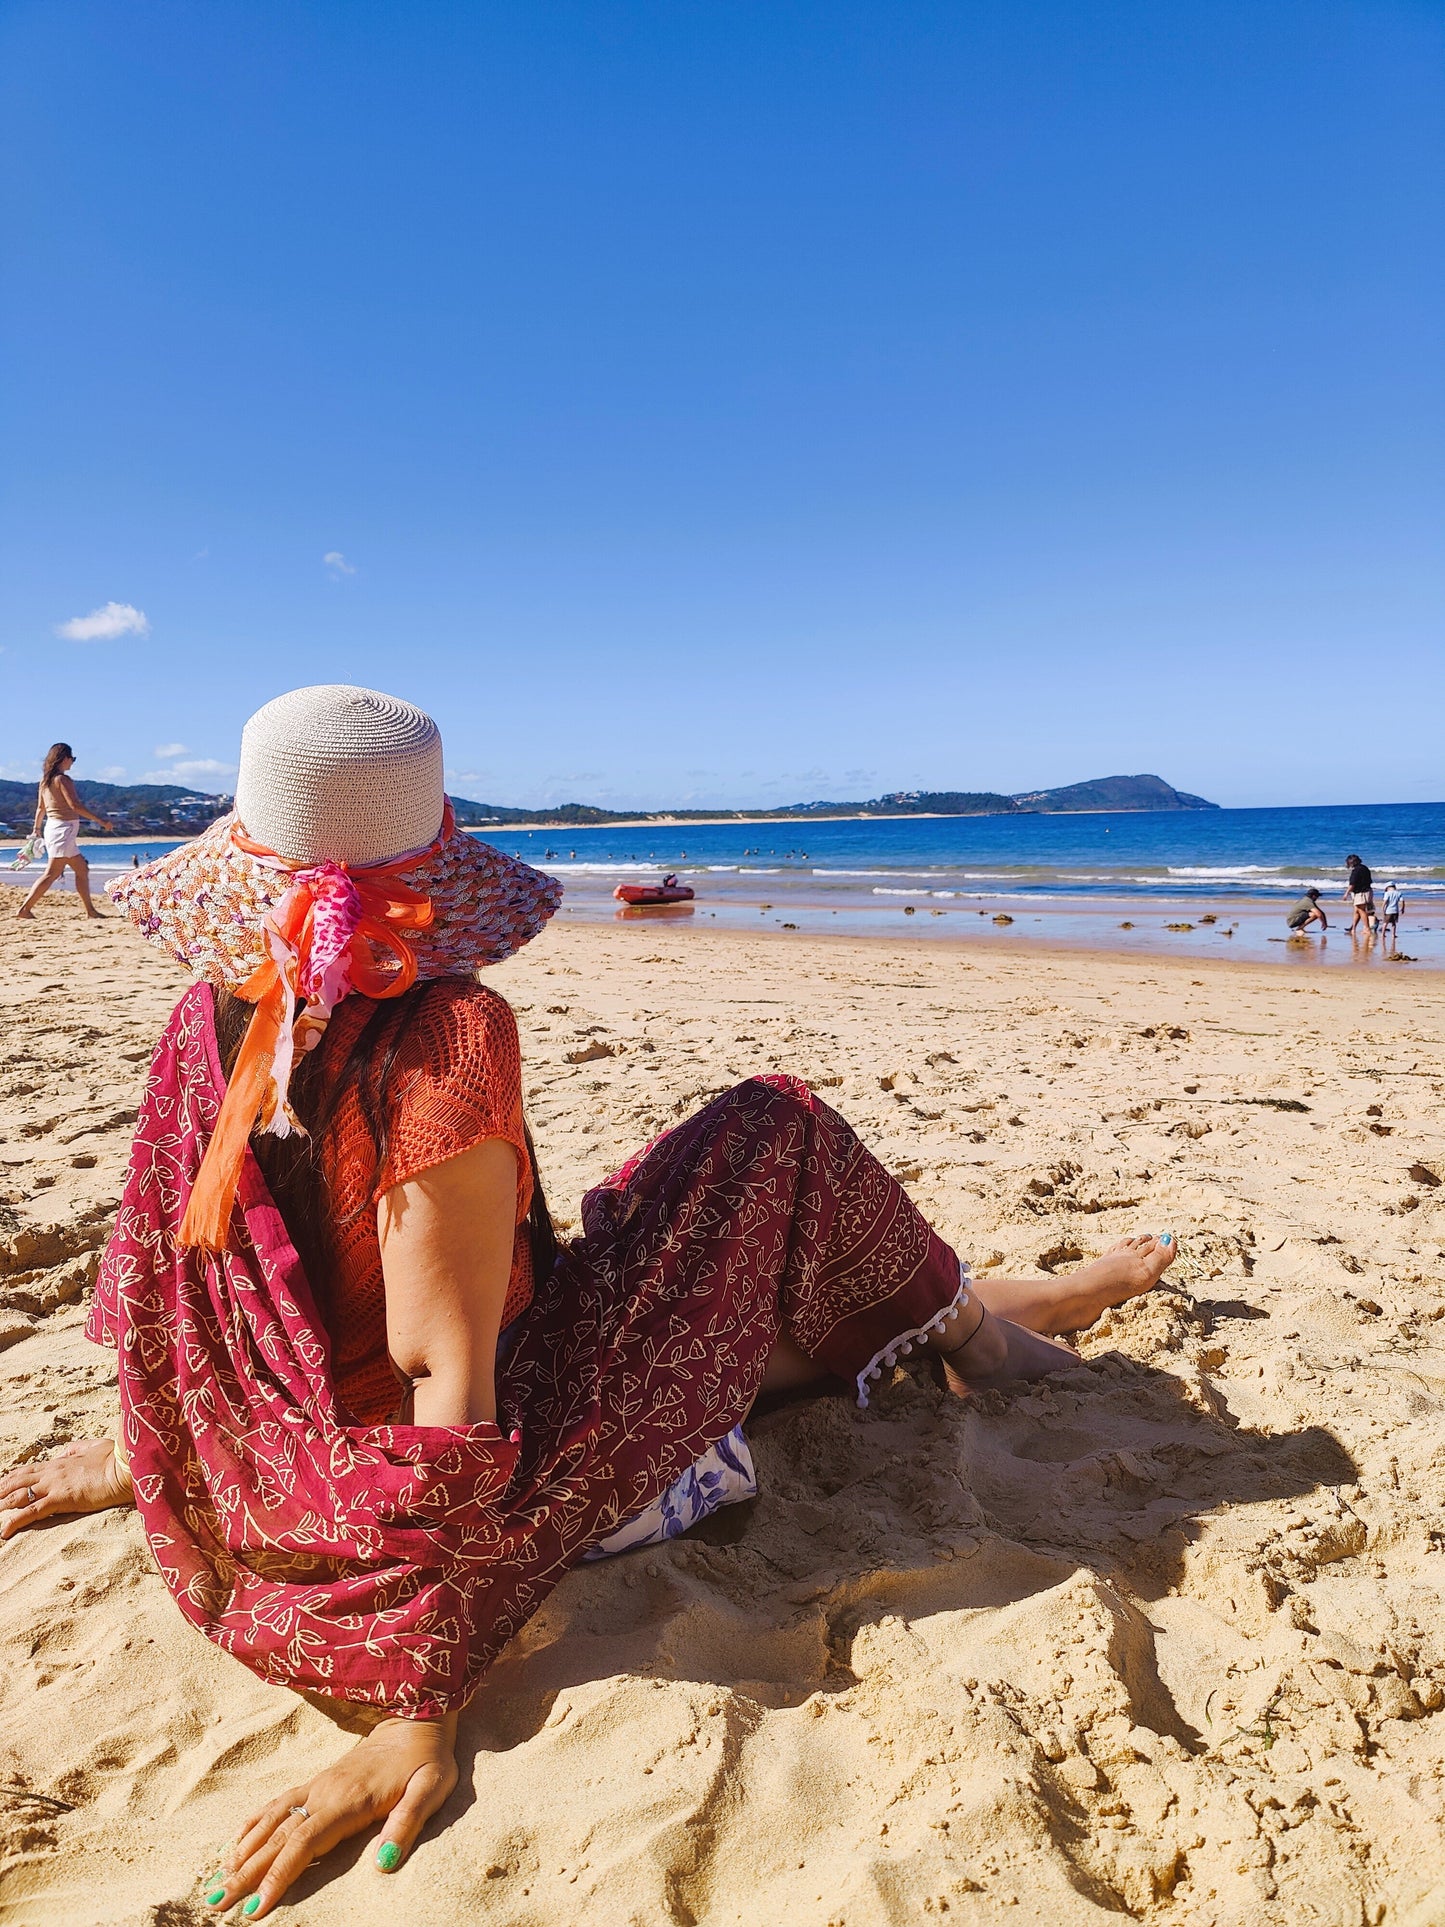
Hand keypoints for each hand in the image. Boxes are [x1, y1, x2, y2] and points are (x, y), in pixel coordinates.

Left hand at [0, 1437, 133, 1537]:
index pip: (27, 1471)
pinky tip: (4, 1531)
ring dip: (1, 1505)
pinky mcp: (60, 1499)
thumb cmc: (115, 1457)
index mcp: (59, 1462)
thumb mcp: (94, 1447)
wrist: (124, 1467)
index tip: (0, 1486)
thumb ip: (78, 1448)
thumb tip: (67, 1451)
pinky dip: (15, 1521)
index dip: (10, 1479)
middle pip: (16, 1482)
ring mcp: (54, 1485)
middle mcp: (52, 1473)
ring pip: (18, 1496)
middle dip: (0, 1492)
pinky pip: (32, 1512)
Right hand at [203, 1714, 458, 1916]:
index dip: (277, 1876)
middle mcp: (325, 1793)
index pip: (302, 1844)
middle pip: (278, 1837)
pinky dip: (254, 1822)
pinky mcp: (319, 1780)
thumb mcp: (431, 1788)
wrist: (417, 1717)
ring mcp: (318, 1785)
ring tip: (218, 1880)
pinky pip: (278, 1801)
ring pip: (271, 1820)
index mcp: (348, 1801)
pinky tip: (236, 1840)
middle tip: (216, 1902)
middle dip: (246, 1872)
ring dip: (243, 1851)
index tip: (255, 1908)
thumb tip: (386, 1863)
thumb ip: (408, 1823)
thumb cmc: (427, 1759)